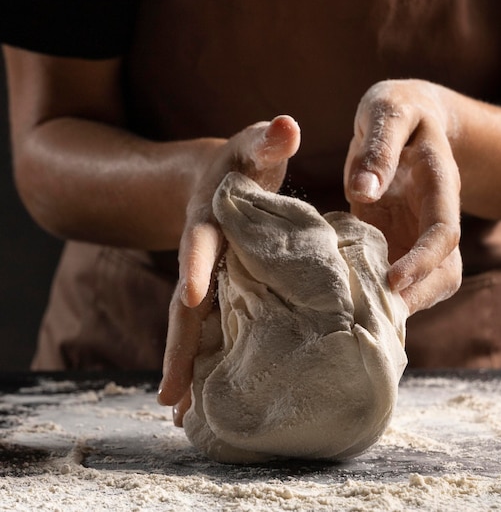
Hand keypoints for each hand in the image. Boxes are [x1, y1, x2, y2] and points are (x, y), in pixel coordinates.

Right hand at [158, 115, 300, 423]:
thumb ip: (269, 139)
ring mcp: (208, 278)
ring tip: (181, 415)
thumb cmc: (243, 161)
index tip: (192, 296)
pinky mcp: (219, 291)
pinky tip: (204, 393)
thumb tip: (289, 124)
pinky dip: (206, 358)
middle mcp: (202, 257)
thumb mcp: (254, 144)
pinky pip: (212, 326)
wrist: (214, 178)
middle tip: (171, 395)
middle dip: (179, 345)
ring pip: (194, 325)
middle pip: (186, 305)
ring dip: (187, 365)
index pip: (201, 246)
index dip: (196, 267)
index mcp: (212, 222)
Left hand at [344, 80, 461, 314]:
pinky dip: (379, 290)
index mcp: (440, 183)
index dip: (423, 261)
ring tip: (363, 318)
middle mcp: (435, 214)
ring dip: (401, 302)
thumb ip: (379, 147)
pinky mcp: (397, 237)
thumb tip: (364, 190)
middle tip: (375, 318)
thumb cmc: (398, 109)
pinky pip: (396, 272)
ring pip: (427, 281)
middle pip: (445, 271)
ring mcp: (418, 230)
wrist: (409, 117)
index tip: (392, 282)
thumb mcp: (388, 112)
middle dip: (417, 297)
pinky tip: (353, 301)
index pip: (444, 231)